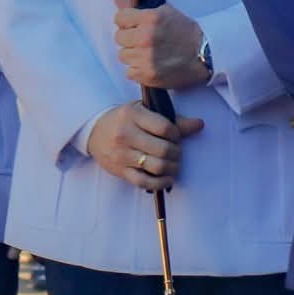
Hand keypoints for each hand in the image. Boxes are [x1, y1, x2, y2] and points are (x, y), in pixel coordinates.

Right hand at [85, 102, 204, 191]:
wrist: (94, 131)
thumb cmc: (124, 119)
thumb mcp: (144, 111)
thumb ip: (172, 119)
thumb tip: (199, 124)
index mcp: (133, 115)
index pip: (165, 128)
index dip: (177, 135)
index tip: (176, 137)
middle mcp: (125, 135)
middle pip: (163, 150)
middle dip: (176, 153)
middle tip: (176, 152)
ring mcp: (122, 154)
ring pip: (156, 167)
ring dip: (172, 168)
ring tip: (173, 165)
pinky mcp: (120, 171)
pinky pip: (144, 182)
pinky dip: (160, 183)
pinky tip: (167, 179)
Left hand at [111, 0, 211, 89]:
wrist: (204, 54)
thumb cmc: (186, 32)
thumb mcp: (164, 11)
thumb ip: (136, 7)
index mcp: (150, 19)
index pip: (119, 18)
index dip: (126, 21)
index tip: (133, 25)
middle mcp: (145, 38)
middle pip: (119, 38)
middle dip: (129, 37)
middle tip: (144, 40)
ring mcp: (146, 58)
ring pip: (123, 55)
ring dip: (133, 54)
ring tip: (148, 53)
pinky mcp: (148, 75)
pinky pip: (129, 72)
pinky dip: (138, 69)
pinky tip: (150, 64)